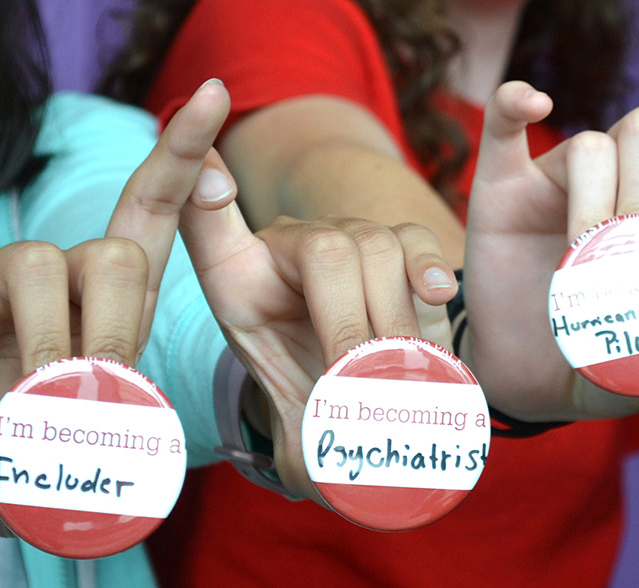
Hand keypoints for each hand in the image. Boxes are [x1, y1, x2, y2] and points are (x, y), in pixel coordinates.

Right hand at [0, 82, 236, 533]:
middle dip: (118, 324)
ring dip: (48, 337)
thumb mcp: (83, 455)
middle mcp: (62, 284)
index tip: (214, 94)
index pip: (159, 216)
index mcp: (112, 309)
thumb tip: (155, 456)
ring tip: (35, 400)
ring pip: (43, 263)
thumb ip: (121, 445)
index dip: (186, 158)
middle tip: (98, 391)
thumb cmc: (15, 455)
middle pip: (118, 252)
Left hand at [175, 205, 456, 500]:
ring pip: (372, 248)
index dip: (203, 194)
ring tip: (394, 378)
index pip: (204, 223)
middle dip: (347, 320)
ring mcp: (346, 243)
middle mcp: (288, 251)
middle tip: (358, 384)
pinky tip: (437, 296)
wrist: (372, 412)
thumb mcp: (301, 447)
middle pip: (319, 250)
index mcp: (239, 287)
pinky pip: (412, 240)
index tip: (201, 174)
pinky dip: (426, 267)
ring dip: (391, 318)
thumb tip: (342, 464)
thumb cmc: (325, 428)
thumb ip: (312, 453)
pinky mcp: (399, 248)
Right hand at [460, 0, 638, 420]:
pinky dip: (516, 103)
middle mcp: (623, 174)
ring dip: (592, 209)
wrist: (533, 379)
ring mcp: (559, 174)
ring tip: (580, 268)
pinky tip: (529, 101)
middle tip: (627, 256)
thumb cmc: (610, 359)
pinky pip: (506, 124)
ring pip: (592, 142)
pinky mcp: (503, 184)